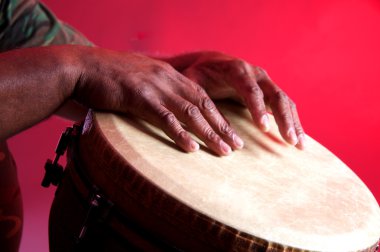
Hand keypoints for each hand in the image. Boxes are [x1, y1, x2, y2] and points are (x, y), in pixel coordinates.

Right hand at [74, 48, 243, 154]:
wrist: (83, 67)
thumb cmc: (109, 76)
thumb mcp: (139, 77)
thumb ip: (155, 90)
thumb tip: (164, 107)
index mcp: (169, 75)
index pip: (201, 96)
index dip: (218, 115)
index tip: (231, 131)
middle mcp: (167, 79)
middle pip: (203, 105)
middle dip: (222, 126)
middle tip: (237, 145)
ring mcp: (155, 88)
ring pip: (190, 113)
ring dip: (209, 133)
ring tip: (224, 151)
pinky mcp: (139, 97)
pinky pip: (164, 118)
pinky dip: (180, 134)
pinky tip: (192, 148)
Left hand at [179, 52, 305, 148]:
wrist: (212, 62)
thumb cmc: (200, 74)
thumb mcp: (191, 81)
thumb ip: (194, 95)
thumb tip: (197, 118)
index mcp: (237, 70)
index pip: (250, 90)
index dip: (258, 109)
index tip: (264, 128)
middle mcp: (256, 74)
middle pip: (275, 95)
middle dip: (283, 118)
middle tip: (289, 141)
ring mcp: (266, 82)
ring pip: (285, 101)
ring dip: (294, 123)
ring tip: (299, 146)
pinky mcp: (269, 91)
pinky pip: (285, 106)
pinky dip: (293, 122)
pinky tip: (298, 139)